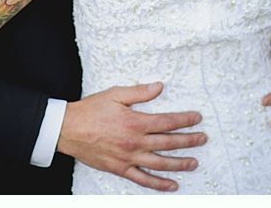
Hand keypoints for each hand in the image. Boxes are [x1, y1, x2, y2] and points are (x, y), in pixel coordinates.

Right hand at [58, 82, 205, 191]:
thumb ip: (140, 92)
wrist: (67, 129)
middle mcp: (135, 142)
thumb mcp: (116, 94)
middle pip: (168, 143)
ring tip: (194, 163)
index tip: (198, 118)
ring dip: (179, 164)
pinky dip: (158, 184)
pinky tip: (172, 185)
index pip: (168, 122)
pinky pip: (142, 179)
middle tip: (203, 139)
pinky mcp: (120, 169)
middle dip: (188, 141)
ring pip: (159, 163)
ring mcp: (128, 158)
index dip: (185, 120)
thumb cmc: (91, 110)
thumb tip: (159, 86)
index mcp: (136, 122)